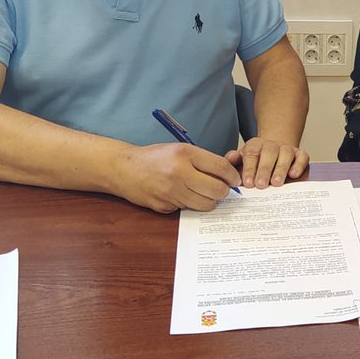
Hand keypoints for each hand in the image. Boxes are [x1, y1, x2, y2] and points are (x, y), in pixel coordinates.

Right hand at [120, 143, 242, 212]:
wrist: (124, 168)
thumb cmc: (154, 157)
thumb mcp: (179, 149)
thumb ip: (202, 160)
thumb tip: (227, 174)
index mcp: (185, 154)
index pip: (220, 168)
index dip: (232, 176)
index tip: (235, 179)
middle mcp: (179, 173)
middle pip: (216, 190)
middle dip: (223, 192)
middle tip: (221, 189)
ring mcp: (171, 192)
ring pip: (205, 204)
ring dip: (209, 200)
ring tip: (203, 192)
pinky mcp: (165, 206)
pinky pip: (188, 209)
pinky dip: (190, 204)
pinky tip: (182, 195)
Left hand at [228, 137, 309, 187]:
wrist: (275, 152)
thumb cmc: (257, 162)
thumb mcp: (243, 160)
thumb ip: (234, 161)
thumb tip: (229, 159)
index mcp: (255, 145)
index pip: (251, 154)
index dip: (249, 168)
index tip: (248, 183)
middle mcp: (272, 145)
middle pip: (269, 154)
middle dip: (264, 170)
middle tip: (261, 184)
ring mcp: (287, 149)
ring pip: (286, 155)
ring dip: (281, 169)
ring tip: (276, 182)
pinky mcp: (300, 155)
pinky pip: (302, 157)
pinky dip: (299, 165)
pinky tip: (293, 175)